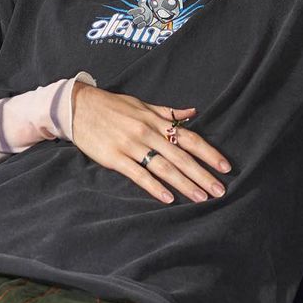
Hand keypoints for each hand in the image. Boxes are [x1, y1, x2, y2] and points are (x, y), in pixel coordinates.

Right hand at [71, 83, 230, 204]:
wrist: (77, 106)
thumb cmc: (112, 106)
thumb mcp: (142, 104)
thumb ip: (168, 113)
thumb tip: (192, 113)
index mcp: (157, 121)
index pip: (190, 138)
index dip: (209, 153)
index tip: (225, 167)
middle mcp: (148, 133)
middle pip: (181, 157)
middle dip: (203, 175)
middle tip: (220, 191)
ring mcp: (132, 145)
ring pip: (164, 167)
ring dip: (185, 184)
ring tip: (201, 198)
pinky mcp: (115, 157)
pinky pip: (138, 175)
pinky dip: (154, 187)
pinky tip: (168, 198)